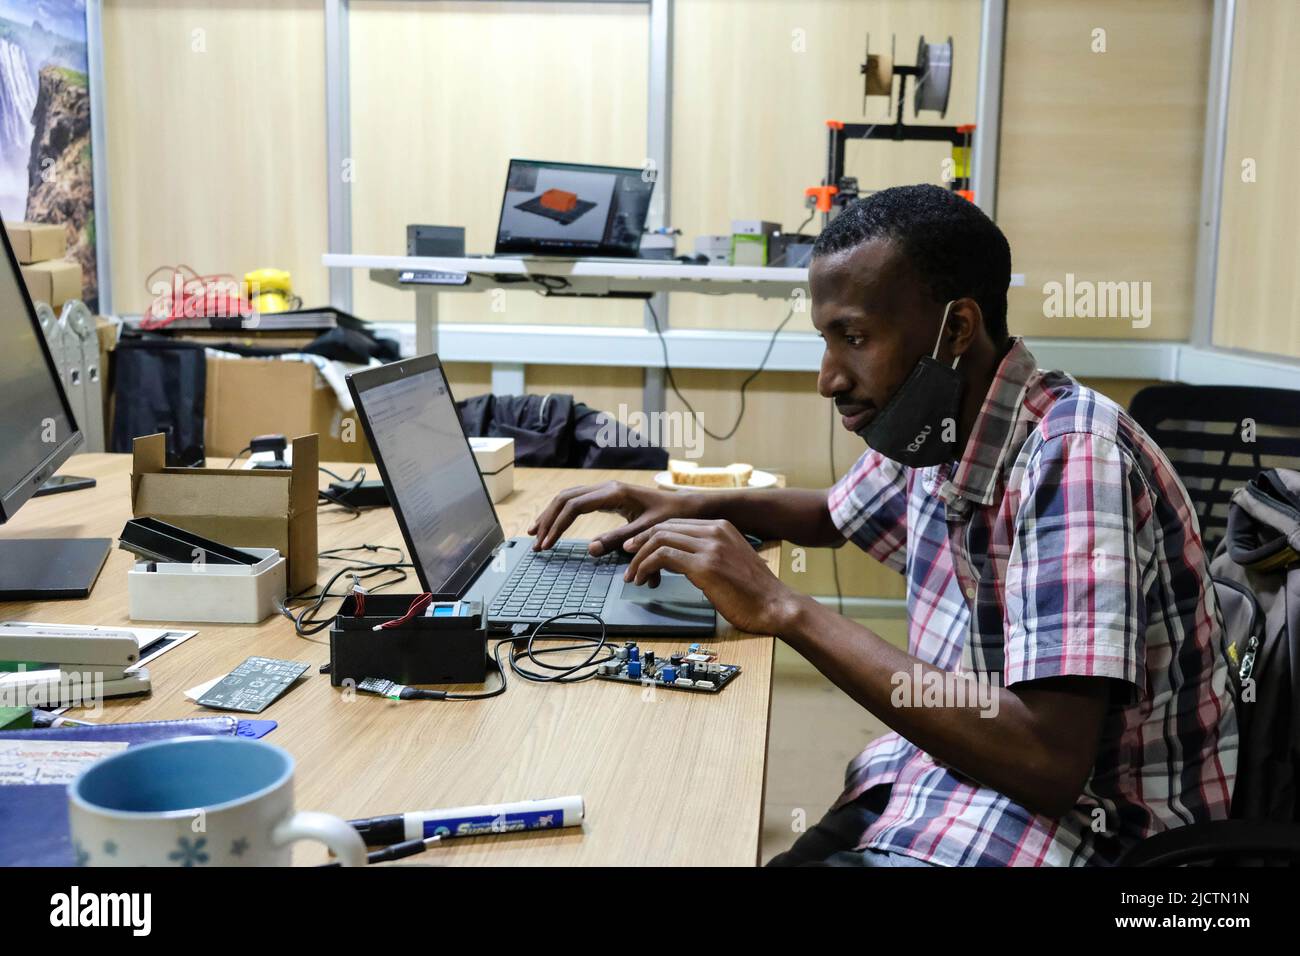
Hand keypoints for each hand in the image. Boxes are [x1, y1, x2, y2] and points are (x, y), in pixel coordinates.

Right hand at [527, 481, 703, 553]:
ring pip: (568, 497)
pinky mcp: (607, 496)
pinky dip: (562, 513)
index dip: (556, 526)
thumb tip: (590, 549)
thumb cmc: (670, 517)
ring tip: (536, 534)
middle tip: (535, 542)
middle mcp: (606, 488)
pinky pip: (577, 501)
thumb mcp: (645, 531)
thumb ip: (618, 539)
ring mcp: (605, 490)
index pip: (573, 507)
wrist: (685, 506)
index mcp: (613, 493)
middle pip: (565, 498)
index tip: (546, 544)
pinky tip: (554, 525)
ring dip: (550, 515)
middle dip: (547, 520)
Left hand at [622, 518, 802, 634]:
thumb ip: (708, 553)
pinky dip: (647, 567)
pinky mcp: (704, 566)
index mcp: (721, 527)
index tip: (637, 549)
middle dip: (640, 544)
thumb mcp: (731, 560)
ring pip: (659, 540)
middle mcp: (715, 531)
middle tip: (627, 560)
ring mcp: (710, 546)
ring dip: (640, 558)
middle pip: (664, 528)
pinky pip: (664, 557)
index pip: (676, 523)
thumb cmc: (754, 591)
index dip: (651, 535)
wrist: (775, 606)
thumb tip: (680, 560)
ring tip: (633, 576)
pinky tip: (644, 580)